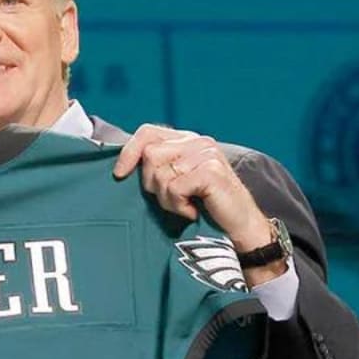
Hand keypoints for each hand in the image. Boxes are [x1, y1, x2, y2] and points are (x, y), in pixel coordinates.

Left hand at [112, 124, 273, 254]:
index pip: (147, 132)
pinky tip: (193, 210)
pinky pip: (175, 188)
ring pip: (160, 174)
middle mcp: (197, 141)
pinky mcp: (211, 171)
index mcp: (187, 139)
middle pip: (149, 155)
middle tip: (173, 198)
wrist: (239, 227)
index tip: (119, 174)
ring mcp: (206, 154)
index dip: (128, 152)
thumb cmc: (204, 206)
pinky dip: (178, 205)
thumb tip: (121, 166)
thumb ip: (158, 166)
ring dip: (167, 199)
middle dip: (152, 184)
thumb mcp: (176, 181)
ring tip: (185, 205)